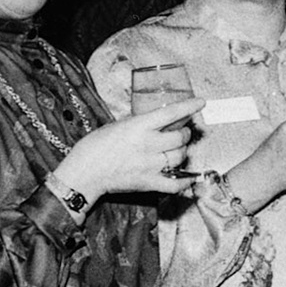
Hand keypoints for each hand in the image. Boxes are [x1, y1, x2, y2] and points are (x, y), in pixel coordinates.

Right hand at [57, 103, 200, 198]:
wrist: (84, 172)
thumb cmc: (95, 146)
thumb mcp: (118, 126)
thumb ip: (140, 125)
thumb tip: (158, 123)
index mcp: (138, 126)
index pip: (171, 113)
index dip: (189, 107)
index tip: (201, 102)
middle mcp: (148, 144)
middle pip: (179, 137)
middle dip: (184, 134)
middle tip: (181, 133)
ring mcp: (150, 165)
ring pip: (180, 157)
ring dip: (182, 152)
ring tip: (176, 149)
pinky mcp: (149, 182)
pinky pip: (176, 183)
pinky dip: (185, 181)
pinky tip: (189, 177)